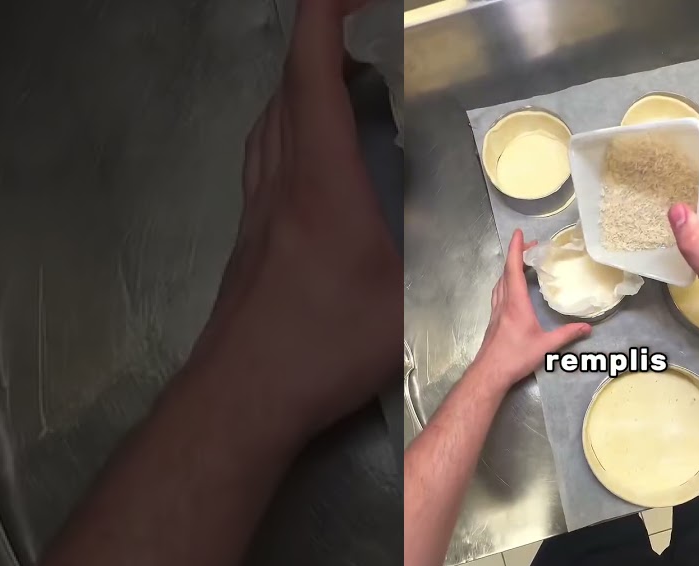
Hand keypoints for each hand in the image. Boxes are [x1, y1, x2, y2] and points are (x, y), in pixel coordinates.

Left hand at [189, 0, 399, 438]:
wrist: (242, 395)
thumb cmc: (325, 344)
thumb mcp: (403, 301)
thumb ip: (429, 257)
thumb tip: (455, 240)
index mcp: (319, 177)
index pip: (312, 69)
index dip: (329, 15)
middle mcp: (280, 177)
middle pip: (288, 83)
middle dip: (325, 43)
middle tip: (370, 39)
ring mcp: (257, 206)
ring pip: (271, 118)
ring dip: (305, 84)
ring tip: (348, 86)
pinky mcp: (250, 234)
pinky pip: (268, 153)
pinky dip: (293, 126)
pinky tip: (317, 155)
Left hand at [473, 230, 590, 389]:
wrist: (490, 373)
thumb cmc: (515, 357)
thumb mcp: (545, 346)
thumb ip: (566, 335)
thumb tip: (587, 328)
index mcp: (516, 303)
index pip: (514, 269)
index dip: (517, 249)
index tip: (520, 234)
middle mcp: (503, 302)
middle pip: (506, 272)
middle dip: (517, 256)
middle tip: (531, 248)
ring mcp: (496, 311)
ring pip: (500, 282)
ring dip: (510, 269)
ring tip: (523, 264)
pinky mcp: (493, 319)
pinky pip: (499, 293)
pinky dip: (506, 282)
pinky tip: (512, 288)